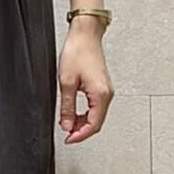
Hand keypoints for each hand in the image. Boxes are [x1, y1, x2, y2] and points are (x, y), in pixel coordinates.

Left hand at [59, 20, 112, 142]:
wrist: (85, 34)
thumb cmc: (78, 51)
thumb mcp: (66, 82)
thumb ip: (67, 107)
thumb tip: (67, 125)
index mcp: (101, 95)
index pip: (93, 125)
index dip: (79, 136)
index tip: (68, 139)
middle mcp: (107, 94)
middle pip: (96, 122)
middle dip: (81, 131)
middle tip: (66, 134)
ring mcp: (106, 90)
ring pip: (96, 115)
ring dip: (82, 123)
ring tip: (67, 124)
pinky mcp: (101, 86)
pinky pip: (96, 106)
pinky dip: (85, 113)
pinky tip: (75, 113)